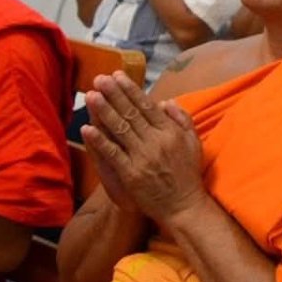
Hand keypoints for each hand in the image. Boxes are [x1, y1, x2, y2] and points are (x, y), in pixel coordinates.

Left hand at [80, 73, 206, 226]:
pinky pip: (112, 153)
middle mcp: (156, 141)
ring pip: (120, 129)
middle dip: (114, 94)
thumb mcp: (193, 142)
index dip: (131, 90)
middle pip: (131, 113)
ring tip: (91, 95)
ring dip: (104, 111)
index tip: (118, 76)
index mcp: (170, 132)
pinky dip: (100, 140)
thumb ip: (182, 120)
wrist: (183, 205)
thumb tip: (166, 101)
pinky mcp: (130, 173)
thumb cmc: (188, 173)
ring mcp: (142, 157)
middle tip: (100, 79)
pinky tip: (87, 128)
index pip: (147, 106)